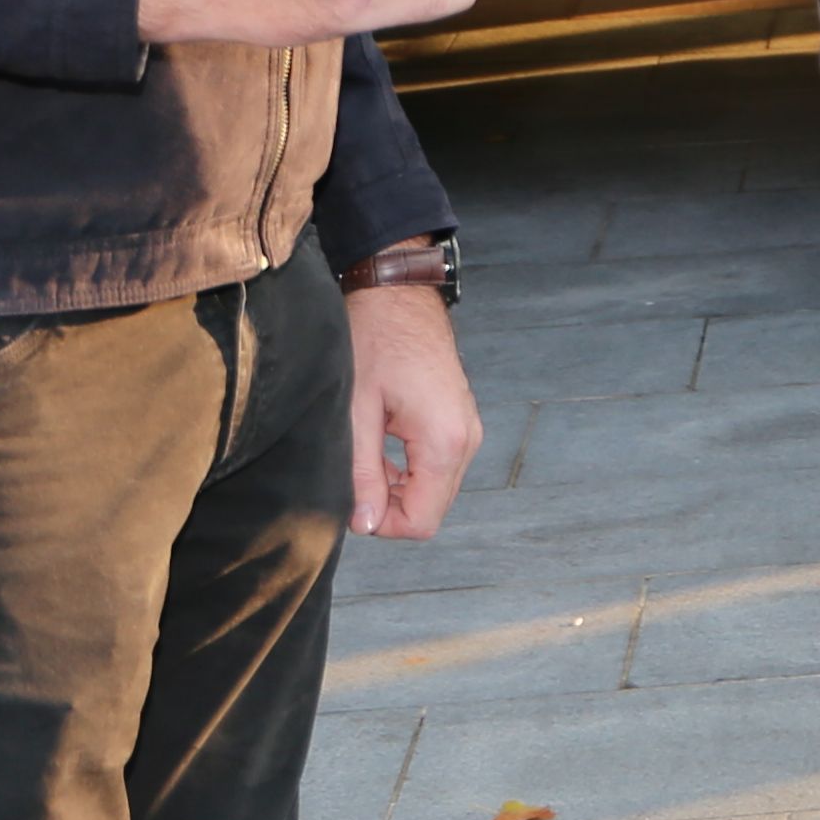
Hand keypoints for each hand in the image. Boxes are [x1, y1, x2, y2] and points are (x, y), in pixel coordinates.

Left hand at [344, 280, 481, 539]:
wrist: (399, 295)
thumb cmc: (376, 339)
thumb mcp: (356, 411)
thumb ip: (362, 473)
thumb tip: (365, 523)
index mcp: (445, 441)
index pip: (422, 521)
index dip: (382, 524)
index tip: (352, 499)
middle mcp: (466, 440)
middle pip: (431, 508)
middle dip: (389, 506)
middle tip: (353, 474)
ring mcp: (467, 430)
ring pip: (434, 489)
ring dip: (396, 487)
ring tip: (364, 453)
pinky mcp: (460, 421)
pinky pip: (437, 466)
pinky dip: (408, 469)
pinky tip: (381, 443)